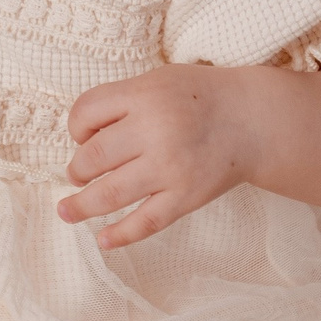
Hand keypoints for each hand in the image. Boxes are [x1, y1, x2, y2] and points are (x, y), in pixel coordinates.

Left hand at [58, 65, 258, 248]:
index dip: (76, 127)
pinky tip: (103, 241)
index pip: (85, 112)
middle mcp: (155, 131)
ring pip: (110, 193)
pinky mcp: (186, 197)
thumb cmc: (201, 97)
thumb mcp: (159, 79)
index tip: (83, 135)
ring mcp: (170, 168)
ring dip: (81, 205)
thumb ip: (122, 101)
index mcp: (145, 96)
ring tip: (66, 211)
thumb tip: (83, 138)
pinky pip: (146, 222)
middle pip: (92, 157)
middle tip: (77, 174)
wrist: (253, 120)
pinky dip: (121, 235)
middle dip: (76, 169)